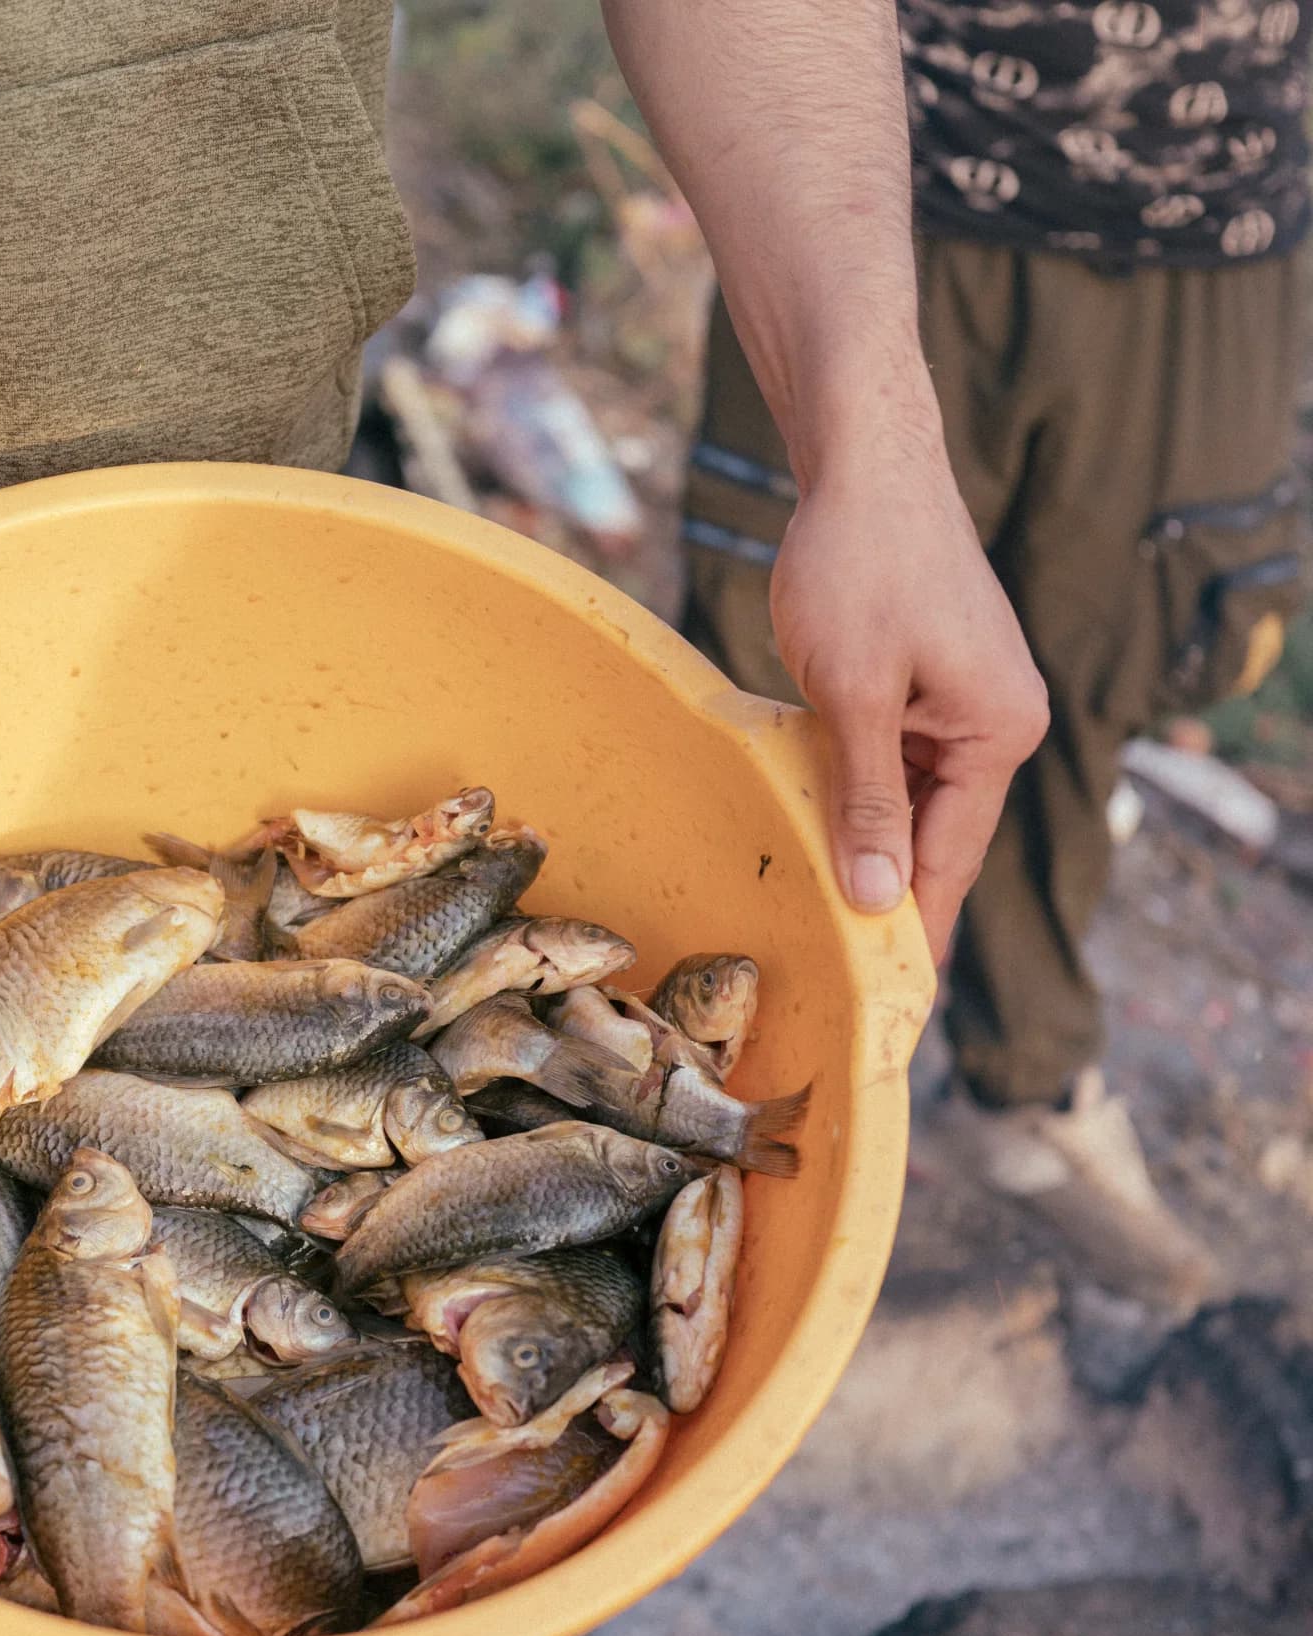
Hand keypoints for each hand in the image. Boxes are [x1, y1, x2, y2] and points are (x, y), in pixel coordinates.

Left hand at [768, 434, 1048, 963]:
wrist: (862, 465)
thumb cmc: (858, 567)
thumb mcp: (853, 695)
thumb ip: (867, 800)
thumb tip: (878, 895)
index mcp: (998, 732)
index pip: (950, 859)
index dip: (913, 929)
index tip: (888, 996)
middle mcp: (997, 721)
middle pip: (933, 834)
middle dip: (883, 891)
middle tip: (836, 968)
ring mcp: (963, 699)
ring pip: (905, 797)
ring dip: (859, 836)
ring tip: (813, 908)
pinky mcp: (927, 678)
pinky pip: (890, 756)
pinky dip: (851, 786)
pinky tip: (812, 821)